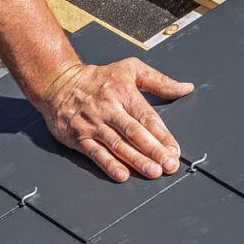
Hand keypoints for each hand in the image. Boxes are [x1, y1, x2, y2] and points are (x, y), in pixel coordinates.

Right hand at [38, 58, 193, 181]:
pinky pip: (95, 153)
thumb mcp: (131, 69)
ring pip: (118, 145)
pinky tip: (122, 174)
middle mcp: (109, 109)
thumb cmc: (98, 77)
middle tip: (169, 165)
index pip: (147, 117)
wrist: (58, 82)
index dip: (162, 135)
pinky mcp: (78, 137)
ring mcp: (93, 124)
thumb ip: (160, 81)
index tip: (175, 149)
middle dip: (154, 150)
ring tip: (152, 172)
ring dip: (136, 160)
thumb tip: (186, 87)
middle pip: (135, 132)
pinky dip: (109, 165)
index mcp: (124, 92)